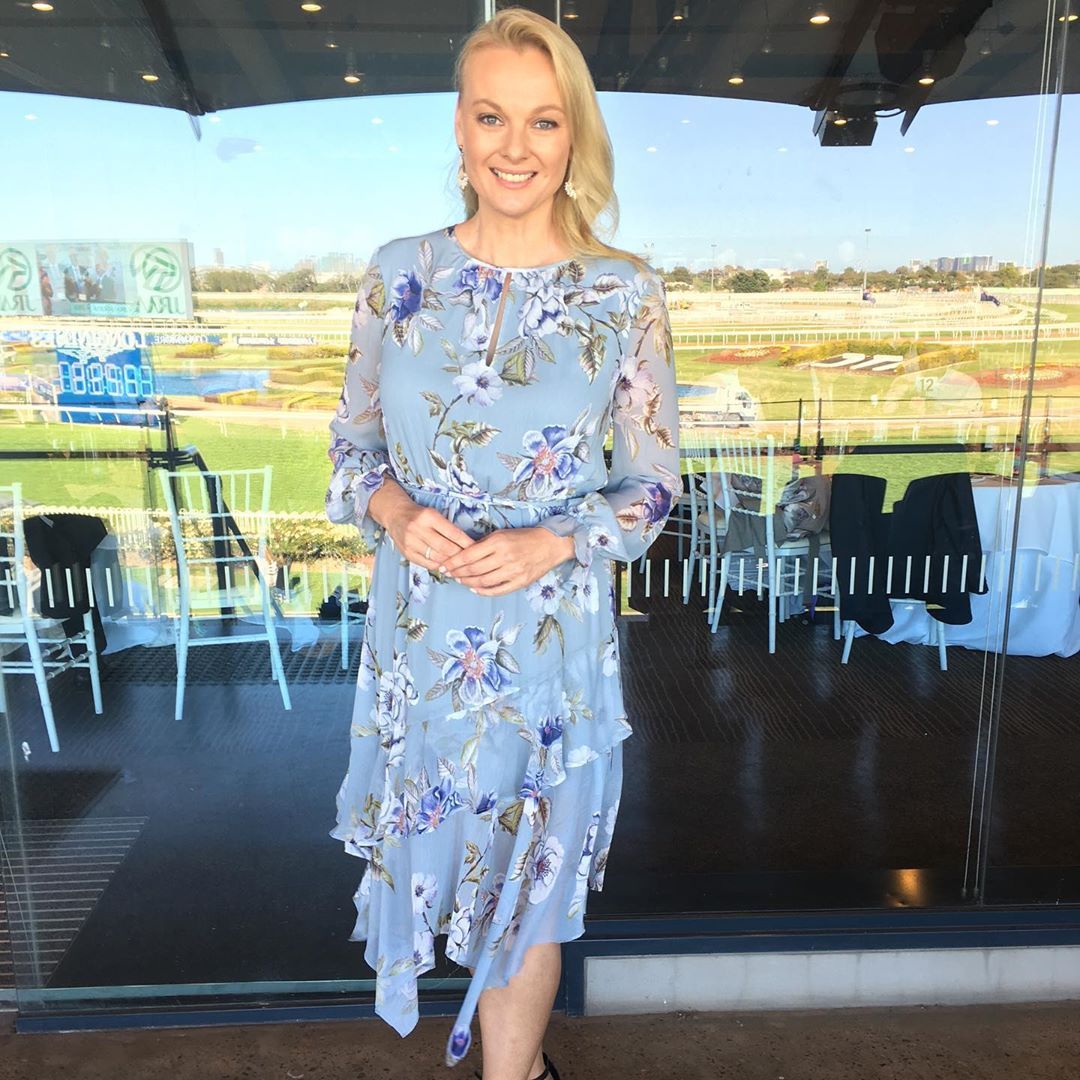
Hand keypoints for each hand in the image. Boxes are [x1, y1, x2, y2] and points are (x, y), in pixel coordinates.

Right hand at [370, 479, 474, 571]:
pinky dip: (439, 566)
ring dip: (451, 564)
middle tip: (472, 561)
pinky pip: (427, 564)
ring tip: (461, 566)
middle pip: (446, 548)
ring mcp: (411, 542)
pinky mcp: (407, 553)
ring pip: (437, 558)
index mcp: (429, 516)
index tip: (477, 549)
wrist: (395, 515)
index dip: (467, 543)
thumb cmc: (420, 515)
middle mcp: (418, 529)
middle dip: (460, 556)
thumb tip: (468, 545)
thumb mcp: (435, 515)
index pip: (453, 533)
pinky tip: (446, 567)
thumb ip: (449, 528)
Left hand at [440, 526, 575, 595]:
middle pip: (473, 570)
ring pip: (483, 581)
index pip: (468, 555)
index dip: (453, 562)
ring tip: (460, 580)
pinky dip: (483, 591)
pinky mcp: (520, 582)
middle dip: (457, 573)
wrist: (550, 544)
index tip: (444, 565)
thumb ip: (484, 544)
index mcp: (498, 542)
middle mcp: (504, 557)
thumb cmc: (524, 537)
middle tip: (448, 574)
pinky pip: (497, 590)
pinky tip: (475, 588)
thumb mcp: (502, 533)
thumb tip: (464, 553)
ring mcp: (513, 571)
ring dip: (468, 582)